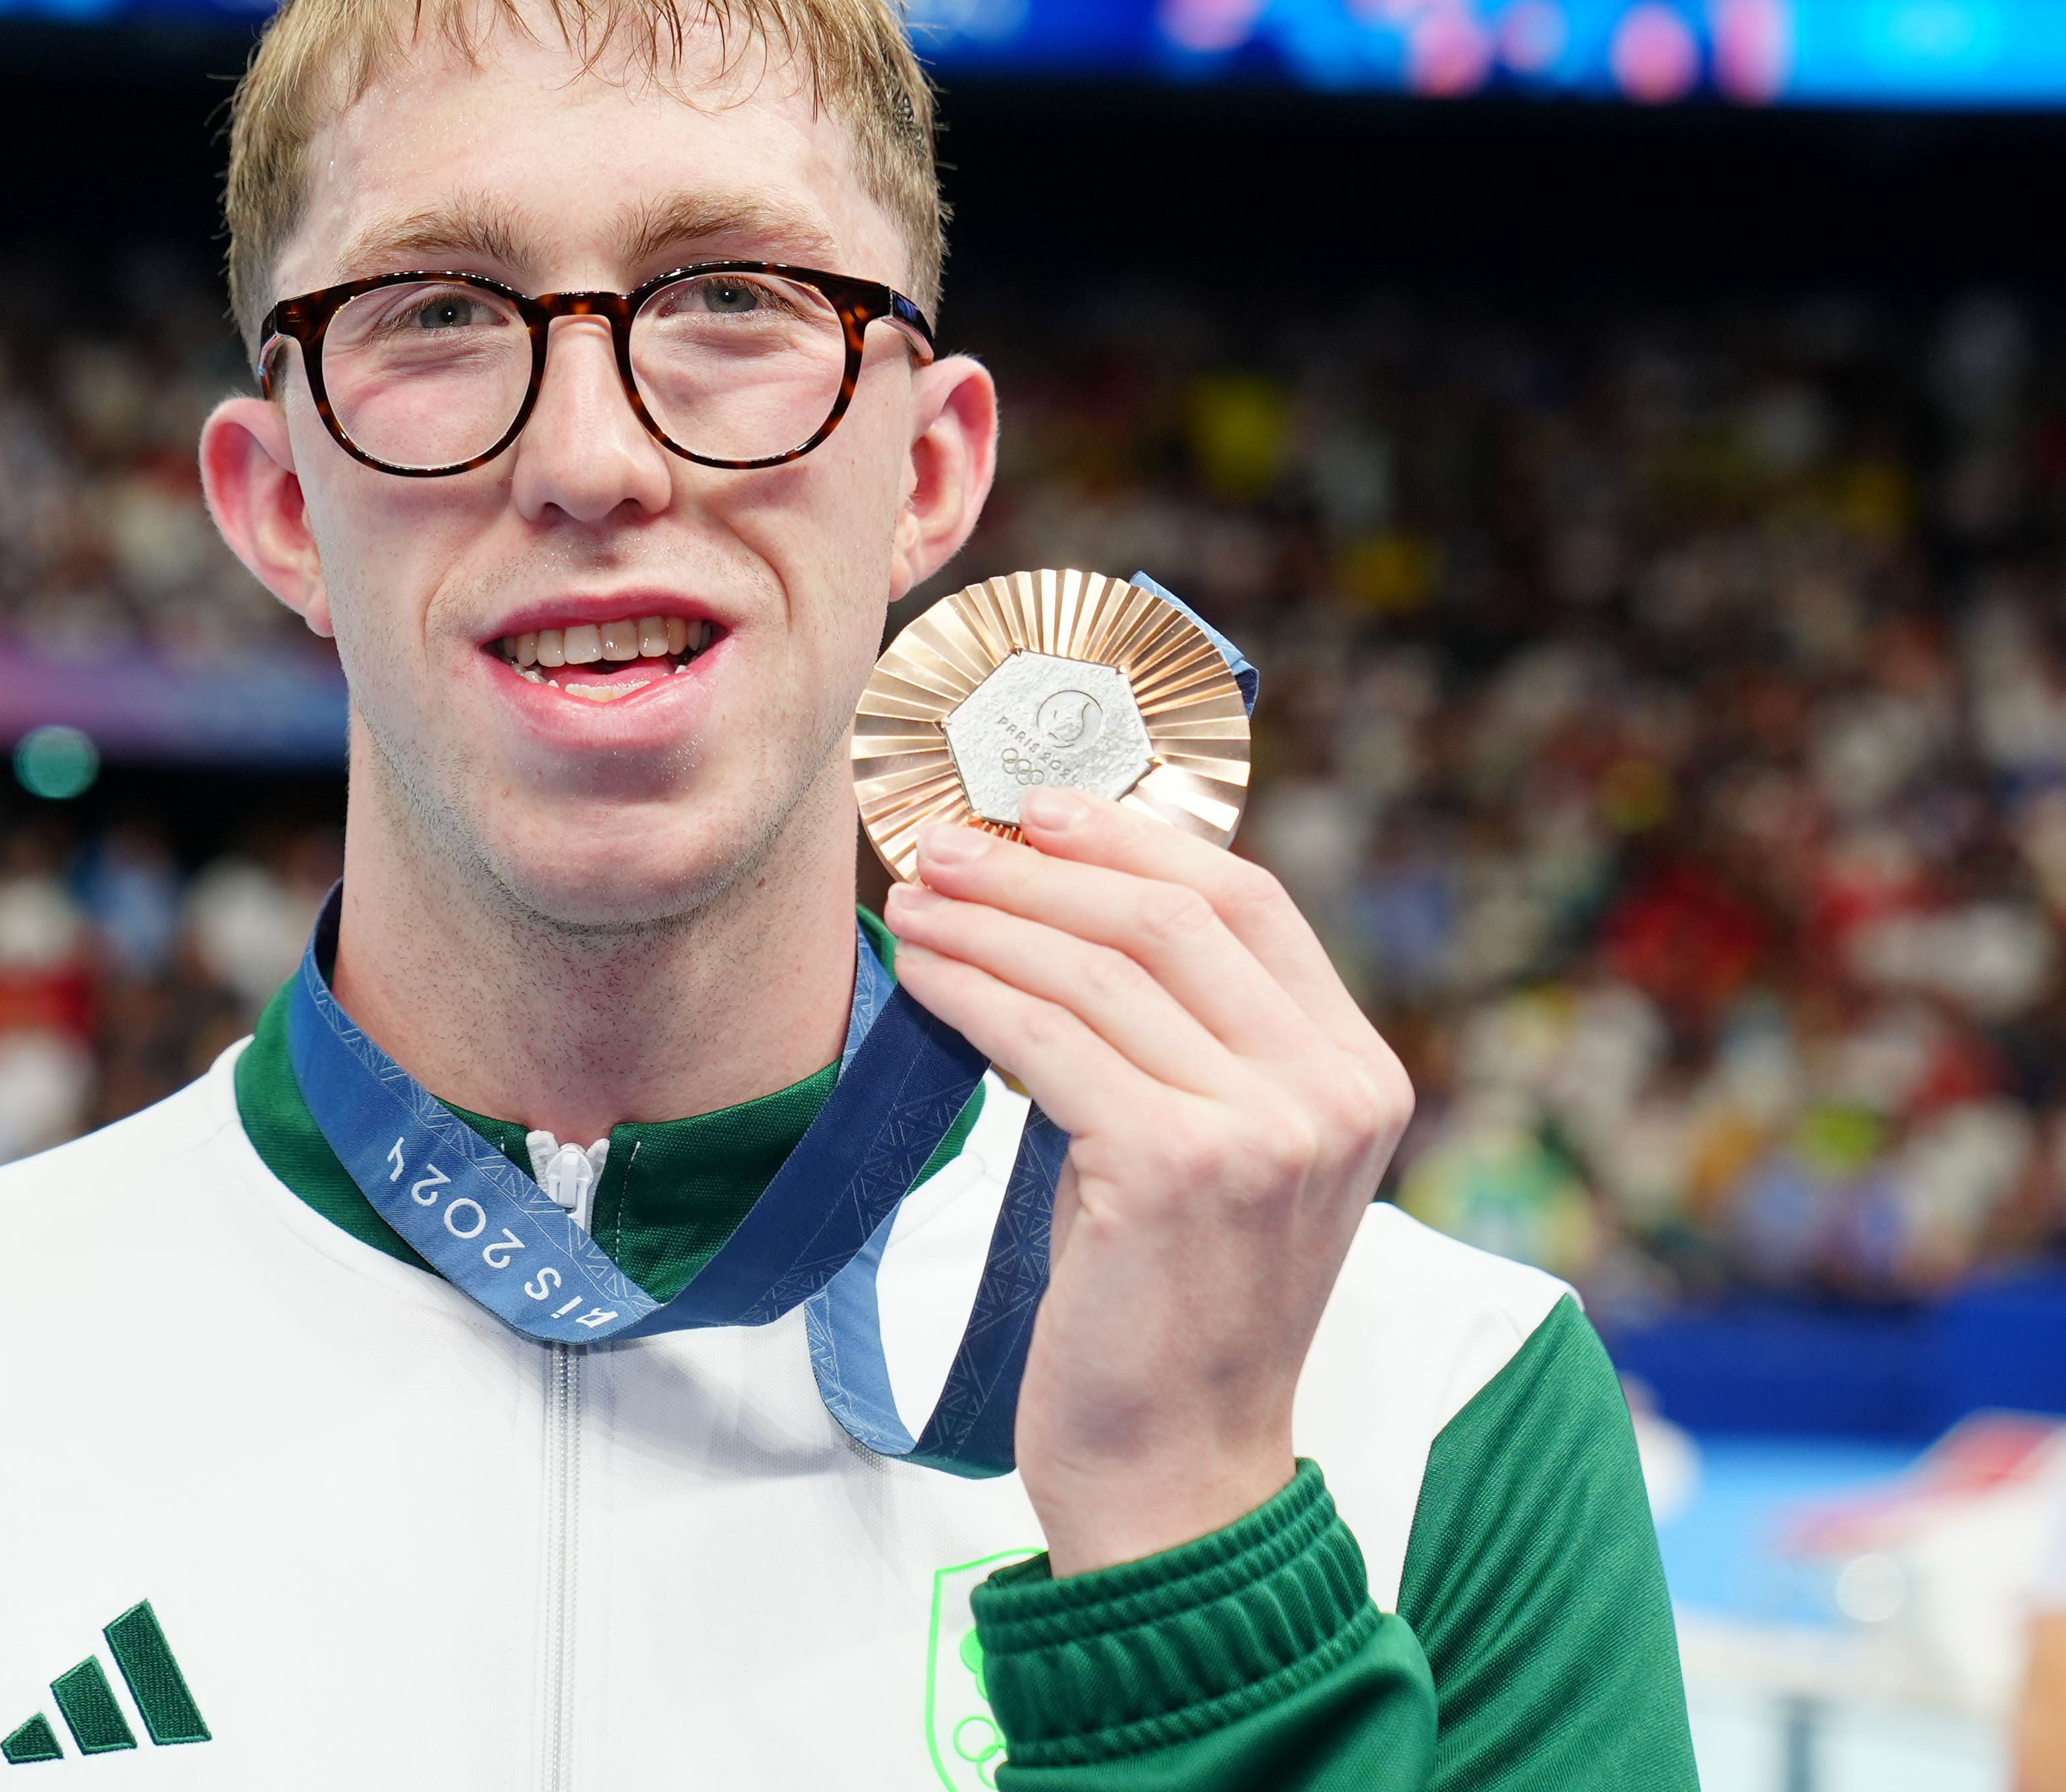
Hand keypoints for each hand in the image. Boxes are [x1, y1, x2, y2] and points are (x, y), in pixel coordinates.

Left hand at [881, 787, 1412, 1576]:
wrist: (1177, 1467)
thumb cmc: (1167, 1306)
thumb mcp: (1209, 1150)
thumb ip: (1181, 1038)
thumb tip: (1059, 902)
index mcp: (1357, 1073)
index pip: (1250, 902)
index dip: (1140, 838)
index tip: (1043, 807)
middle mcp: (1332, 1091)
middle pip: (1173, 915)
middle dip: (1045, 865)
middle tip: (952, 842)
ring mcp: (1264, 1130)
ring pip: (1102, 969)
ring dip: (992, 920)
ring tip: (917, 898)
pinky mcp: (1176, 1167)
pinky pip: (1050, 1039)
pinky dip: (974, 991)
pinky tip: (924, 974)